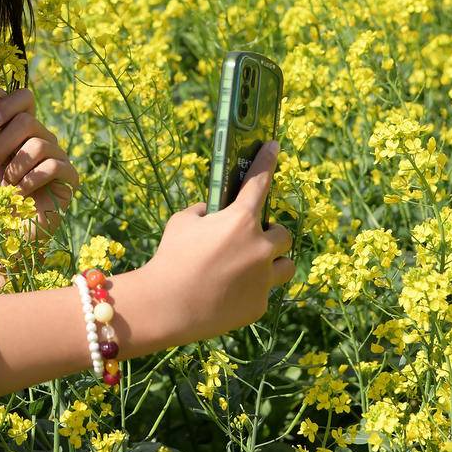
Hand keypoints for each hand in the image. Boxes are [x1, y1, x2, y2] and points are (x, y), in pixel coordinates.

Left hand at [0, 87, 79, 248]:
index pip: (26, 98)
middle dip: (4, 143)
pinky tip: (23, 194)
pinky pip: (52, 165)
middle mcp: (44, 140)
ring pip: (38, 144)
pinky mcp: (70, 178)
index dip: (8, 104)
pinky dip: (30, 180)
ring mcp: (59, 158)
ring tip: (10, 186)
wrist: (6, 232)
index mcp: (24, 132)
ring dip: (15, 167)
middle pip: (28, 119)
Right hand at [143, 140, 293, 345]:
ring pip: (286, 265)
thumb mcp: (182, 222)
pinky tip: (230, 293)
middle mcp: (259, 247)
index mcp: (240, 220)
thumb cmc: (171, 257)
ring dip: (272, 262)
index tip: (275, 146)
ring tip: (250, 267)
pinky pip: (264, 291)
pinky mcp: (259, 304)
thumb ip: (202, 213)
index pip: (260, 182)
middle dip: (268, 234)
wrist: (166, 305)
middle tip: (250, 240)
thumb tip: (212, 213)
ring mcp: (263, 278)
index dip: (268, 160)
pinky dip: (251, 289)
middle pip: (282, 233)